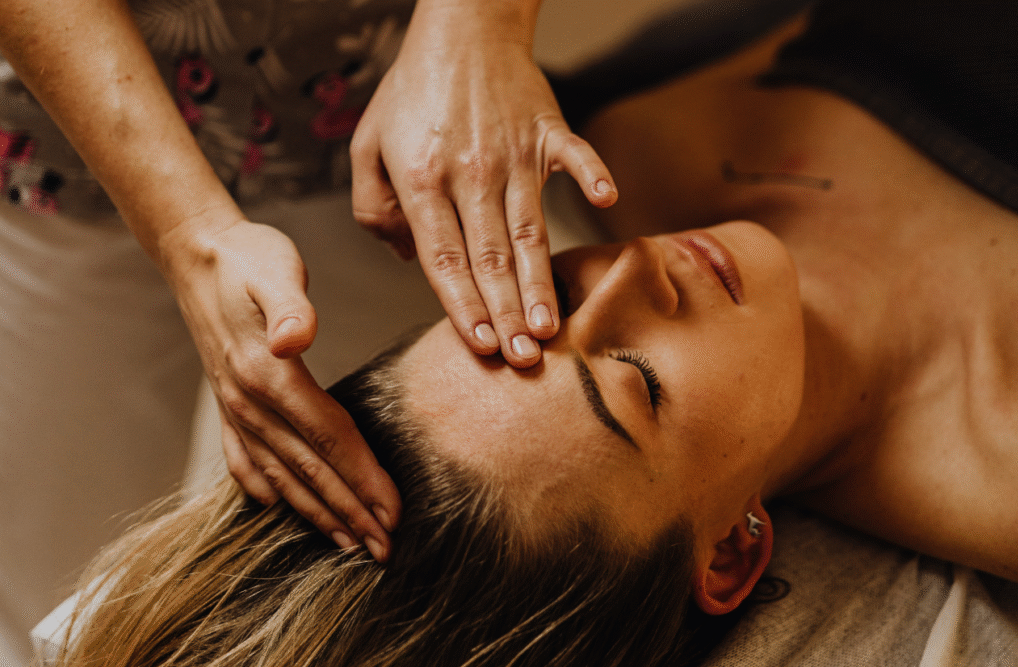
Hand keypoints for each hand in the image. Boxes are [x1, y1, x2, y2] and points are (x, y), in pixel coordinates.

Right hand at [160, 217, 399, 560]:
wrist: (197, 253)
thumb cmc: (249, 258)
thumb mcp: (275, 269)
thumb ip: (290, 306)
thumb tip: (295, 339)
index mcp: (270, 375)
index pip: (329, 440)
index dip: (363, 480)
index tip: (393, 514)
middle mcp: (250, 402)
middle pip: (311, 470)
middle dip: (350, 514)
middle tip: (386, 550)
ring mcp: (235, 407)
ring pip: (282, 474)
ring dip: (316, 513)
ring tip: (347, 544)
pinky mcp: (227, 404)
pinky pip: (245, 460)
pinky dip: (266, 490)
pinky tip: (278, 508)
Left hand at [351, 0, 616, 367]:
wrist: (461, 27)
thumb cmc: (413, 90)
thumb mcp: (368, 144)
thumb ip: (372, 205)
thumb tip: (405, 256)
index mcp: (421, 179)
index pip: (444, 258)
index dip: (463, 306)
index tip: (480, 346)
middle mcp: (469, 171)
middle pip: (490, 256)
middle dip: (506, 312)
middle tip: (523, 358)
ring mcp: (513, 152)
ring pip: (529, 228)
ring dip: (539, 279)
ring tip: (550, 325)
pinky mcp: (548, 131)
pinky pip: (575, 156)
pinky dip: (592, 175)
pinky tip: (605, 201)